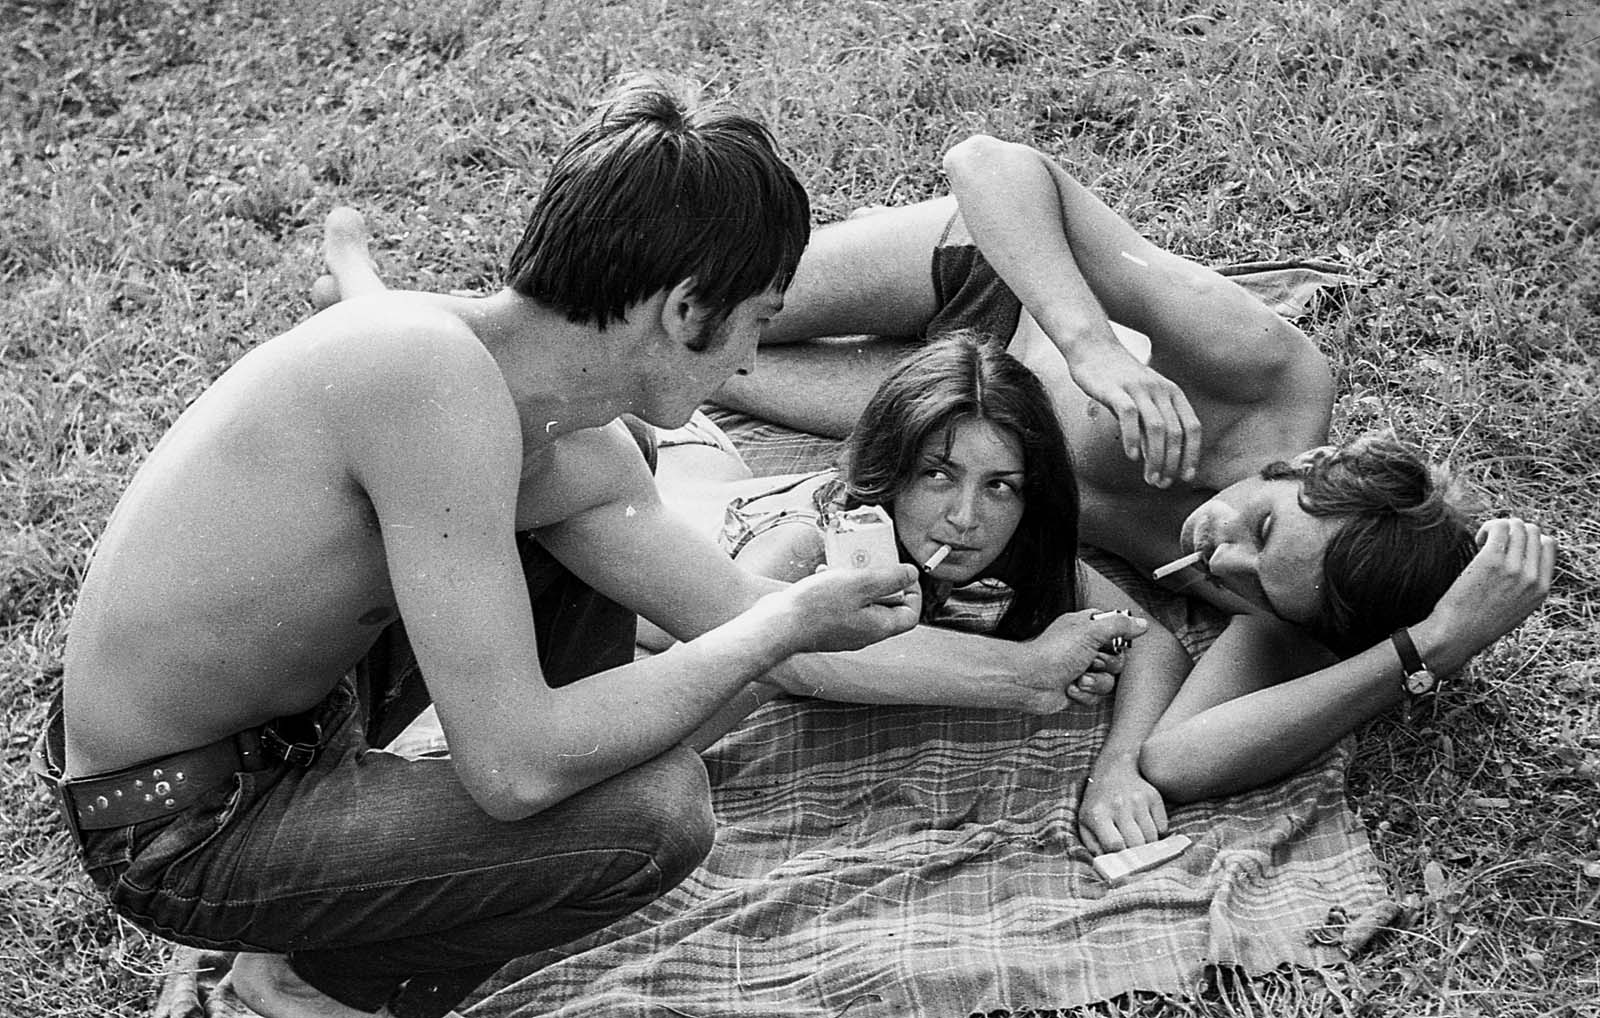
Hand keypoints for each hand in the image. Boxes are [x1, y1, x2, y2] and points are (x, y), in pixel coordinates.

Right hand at [776, 563, 921, 653]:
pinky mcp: (825, 623)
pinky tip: (826, 571)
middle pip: (886, 606)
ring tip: (848, 563)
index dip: (912, 593)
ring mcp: (844, 629)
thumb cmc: (817, 607)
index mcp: (878, 626)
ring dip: (858, 580)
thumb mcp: (860, 584)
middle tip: (873, 561)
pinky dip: (838, 585)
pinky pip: (841, 602)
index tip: (903, 574)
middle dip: (882, 580)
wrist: (778, 624)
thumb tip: (911, 574)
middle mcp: (863, 632)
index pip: (909, 615)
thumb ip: (890, 579)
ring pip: (861, 601)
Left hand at [1020, 609, 1147, 711]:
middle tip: (1091, 661)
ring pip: (1108, 680)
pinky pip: (1096, 696)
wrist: (1029, 681)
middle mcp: (1084, 648)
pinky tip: (1070, 688)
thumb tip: (1140, 623)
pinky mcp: (1076, 689)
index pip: (1115, 630)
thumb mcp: (1090, 631)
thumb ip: (1119, 625)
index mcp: (1085, 628)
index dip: (1118, 639)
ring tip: (1078, 677)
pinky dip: (1084, 694)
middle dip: (1107, 664)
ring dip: (1094, 682)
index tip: (1113, 642)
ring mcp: (1080, 670)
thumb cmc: (1051, 653)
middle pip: (1117, 659)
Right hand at [1064, 339, 1200, 488]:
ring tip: (1150, 478)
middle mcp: (1160, 389)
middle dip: (1172, 463)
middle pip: (1176, 432)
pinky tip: (1132, 456)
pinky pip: (1130, 417)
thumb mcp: (1142, 400)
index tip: (1186, 477)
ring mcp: (1138, 389)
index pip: (1192, 427)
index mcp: (1172, 392)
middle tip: (1162, 484)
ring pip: (1157, 428)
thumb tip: (1158, 459)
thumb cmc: (1117, 379)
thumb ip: (1151, 425)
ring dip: (1156, 458)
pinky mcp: (1116, 389)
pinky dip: (1133, 439)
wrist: (1092, 348)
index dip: (1192, 454)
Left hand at [1078, 757, 1168, 854]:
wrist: (1114, 770)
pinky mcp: (1154, 797)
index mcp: (1098, 813)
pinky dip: (1157, 833)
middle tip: (1131, 853)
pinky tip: (1145, 827)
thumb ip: (1093, 846)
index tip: (1119, 857)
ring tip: (1137, 839)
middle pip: (1136, 844)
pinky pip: (1163, 827)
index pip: (1114, 844)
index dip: (1118, 855)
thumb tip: (1108, 866)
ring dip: (1147, 845)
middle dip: (1135, 854)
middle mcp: (1119, 805)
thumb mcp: (1085, 822)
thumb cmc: (1098, 804)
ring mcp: (1138, 800)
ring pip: (1152, 838)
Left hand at [1421, 517, 1555, 666]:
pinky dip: (1488, 528)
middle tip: (1493, 545)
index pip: (1548, 545)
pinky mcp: (1491, 561)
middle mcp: (1532, 578)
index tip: (1510, 548)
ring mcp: (1514, 568)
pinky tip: (1477, 541)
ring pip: (1517, 525)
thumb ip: (1526, 586)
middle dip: (1512, 531)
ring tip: (1484, 543)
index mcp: (1542, 589)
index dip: (1528, 539)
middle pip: (1532, 531)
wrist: (1457, 635)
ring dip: (1499, 528)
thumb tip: (1523, 560)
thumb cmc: (1478, 623)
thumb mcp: (1516, 609)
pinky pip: (1499, 528)